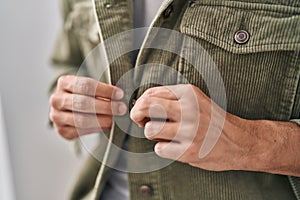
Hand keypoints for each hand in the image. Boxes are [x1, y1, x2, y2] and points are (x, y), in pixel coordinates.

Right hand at [49, 75, 126, 139]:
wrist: (70, 108)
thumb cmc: (86, 94)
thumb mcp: (91, 87)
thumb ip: (103, 90)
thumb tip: (121, 97)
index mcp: (64, 82)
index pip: (86, 85)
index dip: (105, 90)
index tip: (120, 94)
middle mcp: (56, 99)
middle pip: (83, 103)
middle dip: (105, 106)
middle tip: (122, 108)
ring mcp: (56, 116)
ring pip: (81, 120)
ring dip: (103, 120)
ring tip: (116, 119)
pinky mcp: (61, 130)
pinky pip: (81, 131)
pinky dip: (97, 128)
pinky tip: (107, 125)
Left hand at [130, 84, 249, 171]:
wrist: (240, 141)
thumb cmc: (212, 120)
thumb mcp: (196, 100)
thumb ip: (171, 98)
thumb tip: (141, 104)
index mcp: (189, 93)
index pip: (151, 94)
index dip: (140, 103)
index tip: (142, 111)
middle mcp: (189, 109)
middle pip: (146, 107)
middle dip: (137, 114)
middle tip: (140, 121)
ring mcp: (190, 131)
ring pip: (150, 129)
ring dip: (152, 133)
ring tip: (164, 134)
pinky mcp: (190, 151)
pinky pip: (159, 149)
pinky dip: (163, 149)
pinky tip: (175, 147)